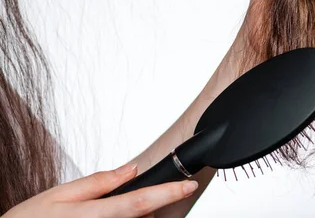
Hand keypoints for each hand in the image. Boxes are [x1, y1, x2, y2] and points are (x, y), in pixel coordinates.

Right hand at [3, 163, 197, 217]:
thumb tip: (131, 169)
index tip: (188, 185)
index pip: (139, 202)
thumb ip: (98, 182)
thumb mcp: (58, 195)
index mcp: (92, 215)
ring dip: (138, 217)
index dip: (167, 194)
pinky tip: (110, 216)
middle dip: (152, 206)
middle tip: (138, 197)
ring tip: (107, 210)